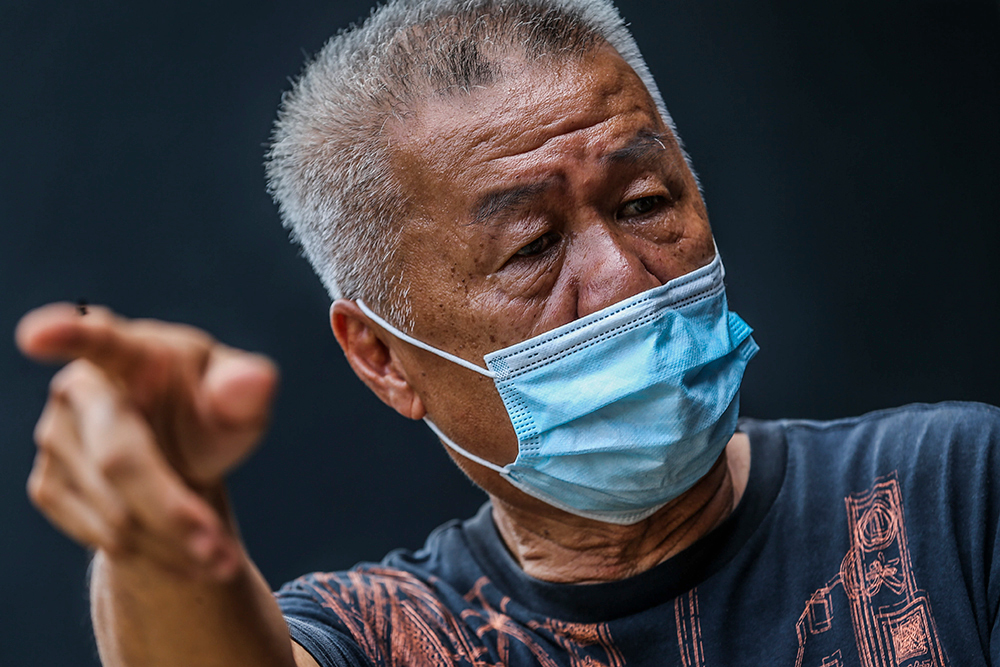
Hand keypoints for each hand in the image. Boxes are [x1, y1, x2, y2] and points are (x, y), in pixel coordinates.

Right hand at [16, 303, 277, 580]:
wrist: (180, 450)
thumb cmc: (211, 409)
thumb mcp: (240, 398)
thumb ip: (249, 387)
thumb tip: (254, 383)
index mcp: (133, 351)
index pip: (98, 338)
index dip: (67, 333)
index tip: (36, 334)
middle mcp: (82, 389)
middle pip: (121, 460)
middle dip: (173, 512)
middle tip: (222, 557)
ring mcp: (56, 438)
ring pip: (115, 510)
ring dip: (174, 543)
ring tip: (219, 557)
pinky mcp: (48, 485)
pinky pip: (102, 534)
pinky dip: (152, 553)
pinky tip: (182, 550)